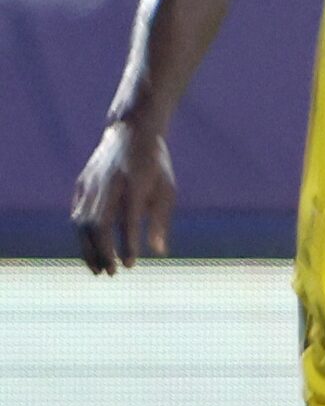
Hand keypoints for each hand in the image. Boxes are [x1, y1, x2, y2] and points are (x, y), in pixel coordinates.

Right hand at [72, 120, 175, 273]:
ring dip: (87, 248)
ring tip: (97, 269)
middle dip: (102, 252)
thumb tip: (158, 252)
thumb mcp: (166, 189)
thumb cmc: (154, 165)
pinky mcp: (82, 183)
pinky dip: (81, 234)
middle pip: (98, 224)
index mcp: (135, 185)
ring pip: (82, 222)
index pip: (128, 221)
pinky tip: (89, 250)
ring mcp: (91, 183)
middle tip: (110, 273)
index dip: (126, 245)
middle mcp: (109, 184)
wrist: (130, 132)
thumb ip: (160, 221)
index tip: (129, 265)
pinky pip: (77, 213)